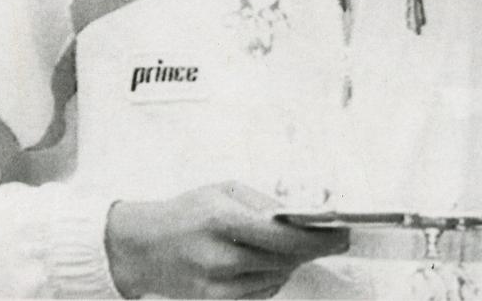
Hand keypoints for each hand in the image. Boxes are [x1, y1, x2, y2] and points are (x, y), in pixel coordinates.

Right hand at [105, 181, 348, 298]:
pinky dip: (274, 277)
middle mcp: (219, 257)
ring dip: (294, 262)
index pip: (284, 235)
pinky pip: (260, 292)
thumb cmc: (185, 212)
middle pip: (286, 259)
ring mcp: (215, 285)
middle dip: (314, 249)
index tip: (342, 234)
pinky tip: (271, 262)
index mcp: (223, 221)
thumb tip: (304, 214)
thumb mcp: (225, 191)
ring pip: (277, 277)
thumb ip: (265, 204)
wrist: (139, 247)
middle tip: (334, 239)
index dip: (319, 238)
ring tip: (296, 245)